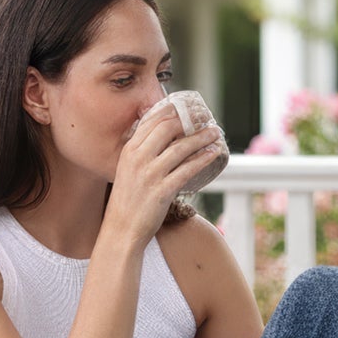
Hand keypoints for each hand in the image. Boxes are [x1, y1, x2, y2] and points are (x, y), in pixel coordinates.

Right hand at [106, 104, 225, 246]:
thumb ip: (141, 154)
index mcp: (129, 150)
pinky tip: (213, 153)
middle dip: (189, 120)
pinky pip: (187, 170)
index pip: (152, 121)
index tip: (188, 107)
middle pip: (167, 128)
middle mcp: (138, 158)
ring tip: (215, 133)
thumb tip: (162, 140)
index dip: (172, 111)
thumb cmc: (128, 202)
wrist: (122, 230)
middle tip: (205, 117)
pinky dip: (203, 159)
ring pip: (180, 148)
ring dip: (201, 138)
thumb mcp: (128, 170)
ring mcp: (150, 174)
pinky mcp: (162, 191)